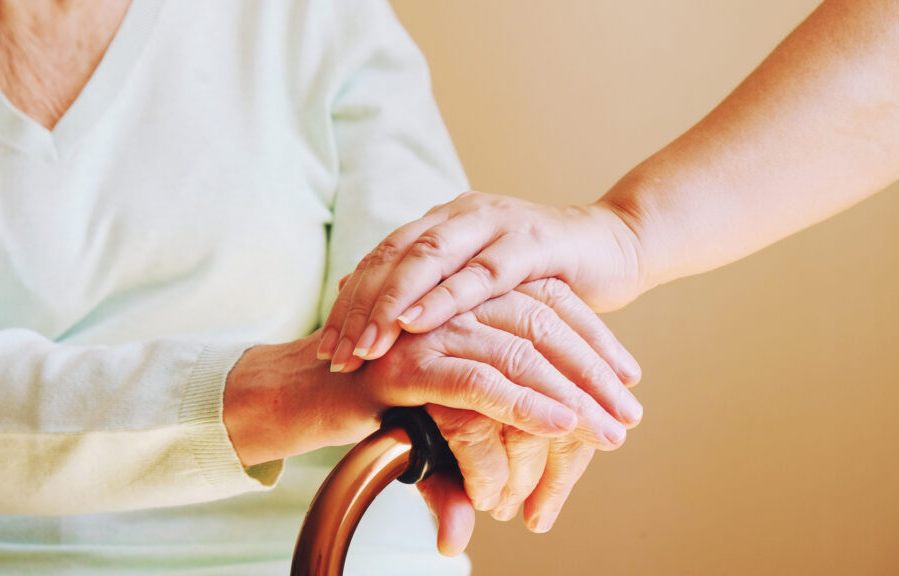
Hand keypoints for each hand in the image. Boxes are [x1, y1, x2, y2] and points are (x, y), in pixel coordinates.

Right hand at [225, 278, 639, 554]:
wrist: (301, 394)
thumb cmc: (375, 396)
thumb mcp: (446, 399)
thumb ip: (489, 409)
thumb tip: (529, 440)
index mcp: (467, 293)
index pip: (548, 303)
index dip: (594, 340)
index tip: (628, 378)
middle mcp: (453, 300)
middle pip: (544, 322)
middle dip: (594, 370)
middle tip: (630, 413)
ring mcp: (431, 327)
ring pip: (521, 350)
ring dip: (574, 392)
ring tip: (611, 430)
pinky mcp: (410, 364)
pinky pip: (481, 382)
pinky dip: (527, 404)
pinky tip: (561, 425)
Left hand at [316, 191, 645, 376]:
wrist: (614, 246)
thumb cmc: (541, 277)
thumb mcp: (479, 285)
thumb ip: (434, 293)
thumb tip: (373, 319)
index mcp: (442, 222)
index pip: (380, 259)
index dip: (349, 303)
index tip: (325, 348)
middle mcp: (460, 214)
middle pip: (393, 256)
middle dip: (359, 308)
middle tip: (335, 355)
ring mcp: (495, 223)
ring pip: (427, 259)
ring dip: (391, 305)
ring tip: (365, 346)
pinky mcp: (532, 242)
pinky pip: (480, 272)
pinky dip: (445, 297)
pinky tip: (416, 322)